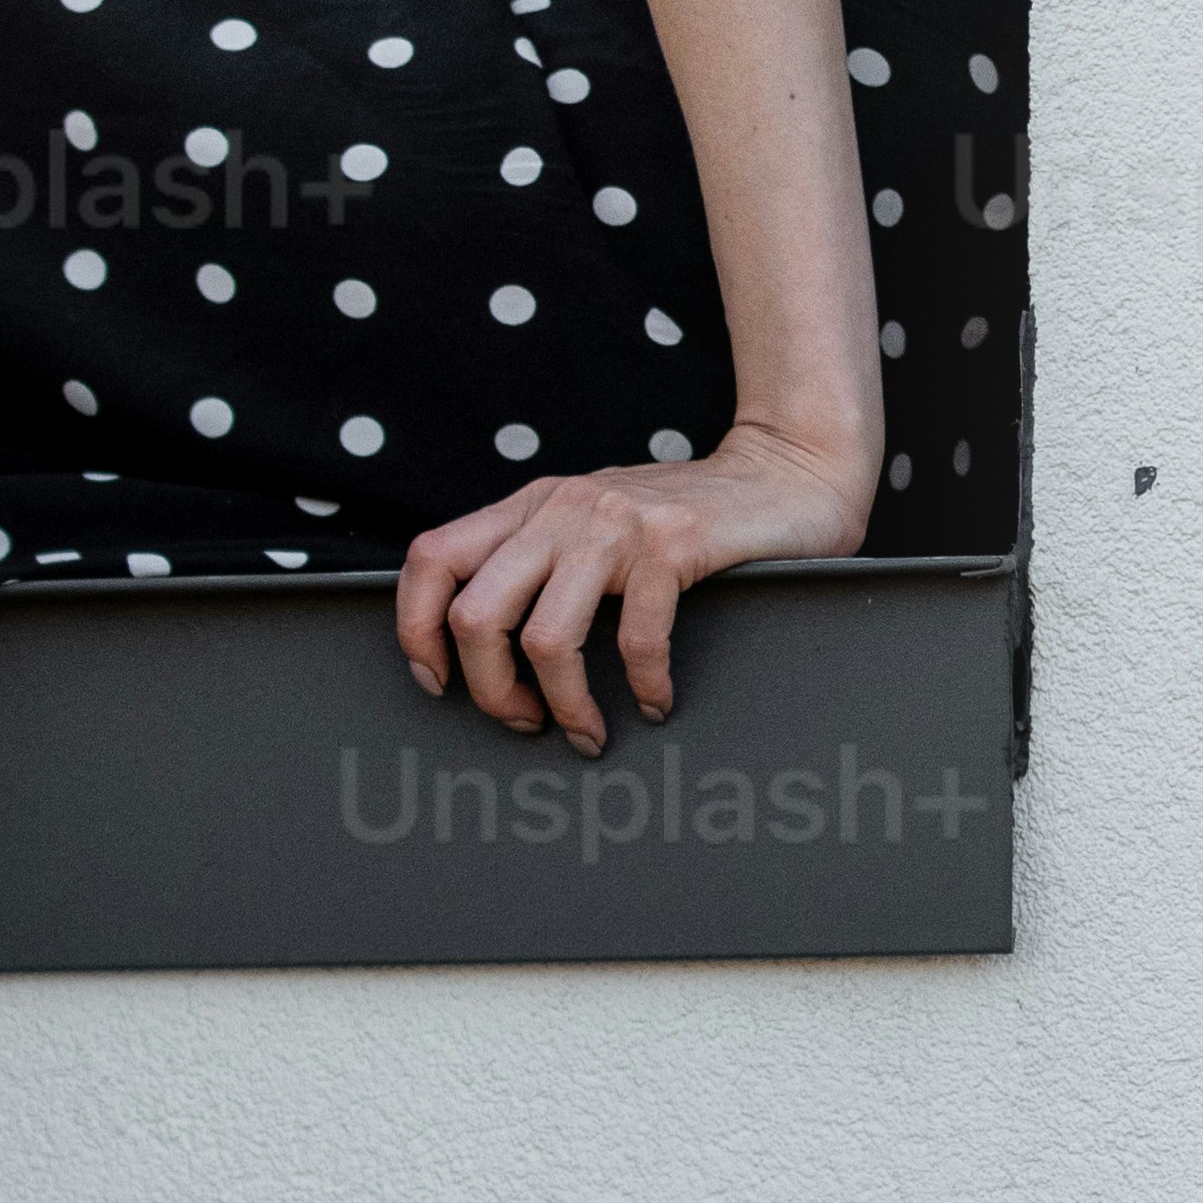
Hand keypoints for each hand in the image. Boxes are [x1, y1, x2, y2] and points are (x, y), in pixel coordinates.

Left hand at [396, 422, 878, 746]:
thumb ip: (542, 560)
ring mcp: (615, 526)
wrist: (785, 473)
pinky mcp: (672, 546)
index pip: (430, 559)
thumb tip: (482, 645)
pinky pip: (633, 642)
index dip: (416, 630)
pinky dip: (643, 688)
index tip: (440, 682)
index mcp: (531, 506)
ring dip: (563, 706)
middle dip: (488, 689)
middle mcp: (561, 509)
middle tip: (523, 720)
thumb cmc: (686, 518)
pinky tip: (655, 702)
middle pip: (475, 614)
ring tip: (586, 730)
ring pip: (545, 640)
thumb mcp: (593, 524)